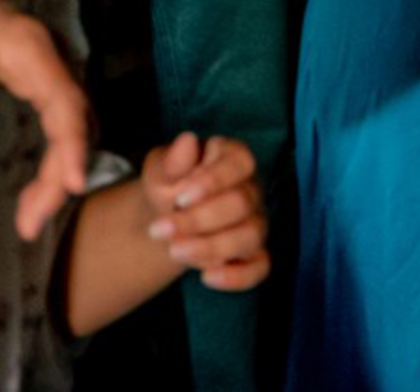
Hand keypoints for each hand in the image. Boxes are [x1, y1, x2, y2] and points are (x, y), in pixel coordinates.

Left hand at [0, 0, 94, 243]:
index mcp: (25, 45)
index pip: (62, 98)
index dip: (71, 142)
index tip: (71, 185)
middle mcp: (45, 55)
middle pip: (73, 117)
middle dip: (60, 171)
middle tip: (29, 223)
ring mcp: (45, 67)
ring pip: (70, 122)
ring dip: (58, 169)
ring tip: (29, 218)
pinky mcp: (39, 80)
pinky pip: (59, 121)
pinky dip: (54, 157)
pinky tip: (38, 189)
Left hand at [139, 134, 270, 293]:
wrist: (166, 217)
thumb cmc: (169, 184)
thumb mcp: (161, 170)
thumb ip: (173, 161)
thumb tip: (186, 142)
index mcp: (233, 158)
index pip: (239, 164)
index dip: (212, 182)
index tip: (180, 198)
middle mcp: (251, 189)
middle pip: (240, 204)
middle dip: (198, 220)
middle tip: (159, 230)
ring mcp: (255, 222)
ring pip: (250, 236)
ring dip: (211, 248)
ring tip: (174, 251)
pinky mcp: (254, 253)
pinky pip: (260, 267)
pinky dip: (238, 276)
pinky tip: (207, 277)